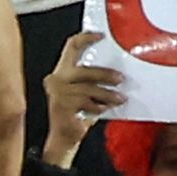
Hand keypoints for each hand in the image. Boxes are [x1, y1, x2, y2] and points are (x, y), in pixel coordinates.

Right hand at [40, 29, 129, 166]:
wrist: (63, 139)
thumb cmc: (77, 114)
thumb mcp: (85, 94)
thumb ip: (94, 82)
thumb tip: (118, 72)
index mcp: (61, 72)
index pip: (71, 47)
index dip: (85, 38)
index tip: (101, 35)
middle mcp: (56, 79)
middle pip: (84, 69)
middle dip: (104, 74)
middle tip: (121, 78)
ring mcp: (58, 93)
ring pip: (88, 88)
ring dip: (107, 94)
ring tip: (120, 98)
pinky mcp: (62, 106)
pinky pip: (86, 102)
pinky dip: (99, 106)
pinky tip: (106, 109)